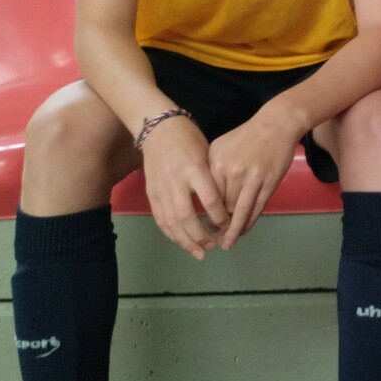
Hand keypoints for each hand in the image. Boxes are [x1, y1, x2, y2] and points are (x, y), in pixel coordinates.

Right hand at [140, 114, 227, 259]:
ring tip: (200, 252)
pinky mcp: (151, 193)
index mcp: (194, 168)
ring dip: (185, 240)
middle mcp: (175, 180)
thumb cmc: (189, 139)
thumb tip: (227, 205)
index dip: (219, 216)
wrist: (158, 128)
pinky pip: (160, 218)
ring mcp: (160, 188)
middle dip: (200, 235)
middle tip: (214, 245)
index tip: (228, 225)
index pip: (209, 198)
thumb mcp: (208, 153)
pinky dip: (171, 233)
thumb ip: (214, 179)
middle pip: (186, 215)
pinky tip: (182, 242)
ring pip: (171, 221)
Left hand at [207, 111, 299, 249]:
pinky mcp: (269, 183)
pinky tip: (244, 230)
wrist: (277, 125)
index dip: (206, 214)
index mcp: (216, 164)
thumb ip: (211, 169)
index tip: (203, 226)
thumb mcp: (221, 147)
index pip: (208, 197)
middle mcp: (233, 173)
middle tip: (214, 240)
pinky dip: (250, 222)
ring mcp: (253, 179)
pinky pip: (257, 208)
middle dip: (219, 226)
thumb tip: (204, 195)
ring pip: (240, 212)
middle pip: (223, 207)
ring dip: (234, 230)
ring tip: (227, 243)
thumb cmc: (247, 136)